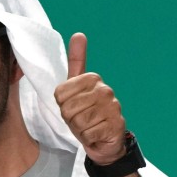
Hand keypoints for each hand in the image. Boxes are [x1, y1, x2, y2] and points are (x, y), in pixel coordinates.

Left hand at [53, 33, 126, 164]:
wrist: (105, 142)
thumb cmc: (87, 115)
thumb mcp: (76, 89)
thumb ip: (76, 62)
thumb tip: (79, 34)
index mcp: (92, 79)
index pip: (60, 95)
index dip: (63, 106)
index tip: (75, 108)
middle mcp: (105, 90)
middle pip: (68, 109)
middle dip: (71, 119)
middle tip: (82, 120)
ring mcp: (113, 107)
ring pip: (78, 122)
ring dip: (80, 130)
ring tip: (89, 126)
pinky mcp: (116, 125)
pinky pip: (88, 134)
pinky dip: (89, 138)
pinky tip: (96, 134)